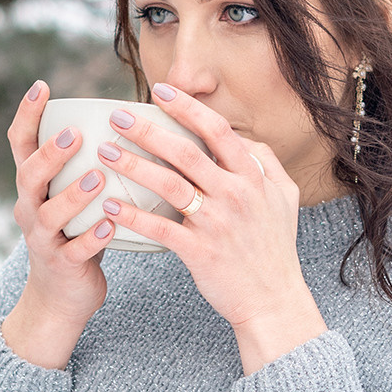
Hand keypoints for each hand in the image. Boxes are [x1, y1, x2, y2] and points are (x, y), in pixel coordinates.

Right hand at [0, 81, 114, 364]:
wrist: (60, 297)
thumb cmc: (75, 233)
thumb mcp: (72, 196)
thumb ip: (86, 162)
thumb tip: (127, 116)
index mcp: (33, 186)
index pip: (20, 145)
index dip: (27, 115)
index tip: (41, 86)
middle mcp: (30, 209)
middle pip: (29, 177)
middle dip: (50, 154)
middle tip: (75, 135)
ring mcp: (43, 240)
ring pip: (49, 215)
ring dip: (73, 195)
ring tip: (98, 178)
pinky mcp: (61, 266)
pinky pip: (74, 252)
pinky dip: (91, 239)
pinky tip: (111, 228)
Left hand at [95, 84, 327, 363]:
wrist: (274, 301)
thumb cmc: (276, 249)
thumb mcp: (285, 199)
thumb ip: (269, 164)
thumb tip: (246, 139)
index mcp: (254, 177)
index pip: (218, 130)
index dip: (188, 107)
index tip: (160, 90)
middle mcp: (236, 194)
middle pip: (185, 152)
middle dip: (148, 130)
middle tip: (117, 117)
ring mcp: (217, 223)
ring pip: (168, 184)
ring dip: (133, 165)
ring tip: (105, 152)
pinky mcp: (199, 251)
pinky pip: (159, 228)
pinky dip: (133, 216)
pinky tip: (109, 205)